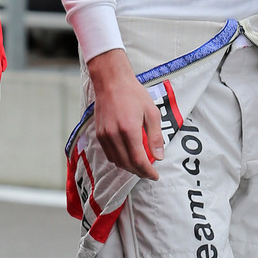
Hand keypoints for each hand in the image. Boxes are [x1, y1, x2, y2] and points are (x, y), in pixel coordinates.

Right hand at [86, 47, 163, 179]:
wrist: (111, 81)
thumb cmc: (133, 94)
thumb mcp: (151, 112)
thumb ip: (155, 137)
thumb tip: (159, 157)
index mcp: (129, 130)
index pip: (138, 160)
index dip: (148, 171)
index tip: (155, 175)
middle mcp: (114, 135)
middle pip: (127, 164)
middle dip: (139, 172)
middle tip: (149, 173)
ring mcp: (104, 135)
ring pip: (116, 161)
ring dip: (129, 168)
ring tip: (140, 166)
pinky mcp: (99, 134)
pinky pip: (109, 154)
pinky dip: (119, 160)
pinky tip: (127, 156)